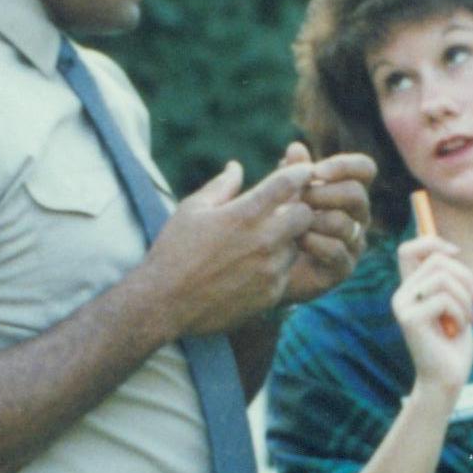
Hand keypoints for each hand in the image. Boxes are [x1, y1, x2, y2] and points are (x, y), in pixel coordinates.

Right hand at [145, 158, 315, 336]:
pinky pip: (287, 272)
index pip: (288, 183)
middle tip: (285, 211)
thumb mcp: (191, 210)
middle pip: (306, 214)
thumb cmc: (174, 252)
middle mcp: (263, 241)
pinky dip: (277, 266)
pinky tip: (254, 268)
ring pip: (299, 245)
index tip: (301, 171)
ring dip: (288, 239)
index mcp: (244, 214)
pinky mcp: (272, 294)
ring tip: (262, 243)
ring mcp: (270, 270)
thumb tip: (236, 167)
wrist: (165, 304)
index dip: (300, 172)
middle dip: (300, 208)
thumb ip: (221, 186)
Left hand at [277, 140, 377, 304]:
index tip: (316, 171)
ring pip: (344, 223)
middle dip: (324, 193)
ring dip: (313, 219)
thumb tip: (296, 148)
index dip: (344, 165)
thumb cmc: (278, 222)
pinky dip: (313, 242)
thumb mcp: (283, 193)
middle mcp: (357, 216)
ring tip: (291, 222)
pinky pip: (336, 250)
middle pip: (356, 194)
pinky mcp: (344, 268)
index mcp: (348, 191)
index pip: (364, 169)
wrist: (268, 267)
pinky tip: (295, 240)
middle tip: (299, 198)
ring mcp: (354, 243)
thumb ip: (291, 172)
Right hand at [390, 234, 472, 394]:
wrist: (447, 379)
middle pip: (436, 260)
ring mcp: (403, 306)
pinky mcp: (410, 319)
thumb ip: (449, 280)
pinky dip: (461, 313)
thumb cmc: (454, 344)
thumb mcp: (455, 304)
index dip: (432, 242)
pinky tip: (458, 330)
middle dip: (465, 276)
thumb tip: (450, 250)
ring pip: (444, 279)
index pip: (409, 250)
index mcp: (410, 289)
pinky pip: (445, 299)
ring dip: (466, 299)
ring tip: (468, 319)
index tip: (455, 252)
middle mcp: (401, 295)